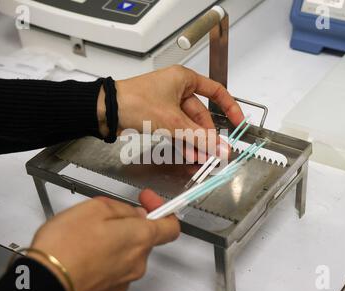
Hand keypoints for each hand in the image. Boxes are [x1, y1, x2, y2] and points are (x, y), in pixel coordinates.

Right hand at [27, 190, 179, 290]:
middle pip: (144, 237)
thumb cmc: (66, 247)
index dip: (162, 209)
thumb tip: (131, 212)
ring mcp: (124, 278)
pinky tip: (85, 250)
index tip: (148, 200)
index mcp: (139, 237)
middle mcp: (137, 261)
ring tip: (89, 233)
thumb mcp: (94, 208)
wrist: (45, 281)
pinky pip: (115, 266)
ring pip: (128, 252)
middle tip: (106, 214)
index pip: (170, 226)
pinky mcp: (109, 288)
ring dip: (115, 240)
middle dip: (129, 222)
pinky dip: (105, 256)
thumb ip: (121, 208)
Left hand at [97, 66, 244, 151]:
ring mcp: (167, 104)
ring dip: (196, 141)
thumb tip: (221, 148)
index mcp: (184, 79)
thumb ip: (199, 137)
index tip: (238, 123)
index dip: (230, 108)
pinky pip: (177, 130)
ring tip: (203, 158)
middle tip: (216, 152)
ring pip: (189, 125)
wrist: (106, 111)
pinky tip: (190, 154)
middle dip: (208, 135)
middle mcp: (177, 89)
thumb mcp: (173, 122)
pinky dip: (184, 142)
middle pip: (201, 114)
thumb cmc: (135, 103)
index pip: (216, 92)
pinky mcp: (158, 116)